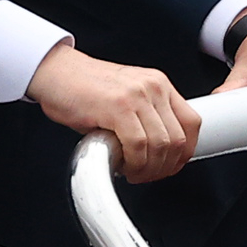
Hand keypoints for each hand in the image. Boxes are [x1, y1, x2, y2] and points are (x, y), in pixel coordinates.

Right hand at [29, 41, 199, 182]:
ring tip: (131, 171)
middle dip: (164, 167)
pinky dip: (133, 163)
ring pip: (161, 145)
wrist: (54, 72)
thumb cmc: (84, 88)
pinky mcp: (118, 106)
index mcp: (159, 84)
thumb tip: (158, 154)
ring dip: (147, 169)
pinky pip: (138, 145)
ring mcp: (137, 95)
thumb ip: (145, 118)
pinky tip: (121, 164)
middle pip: (178, 139)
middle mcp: (153, 87)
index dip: (185, 152)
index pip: (192, 122)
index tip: (170, 166)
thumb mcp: (126, 98)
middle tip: (145, 175)